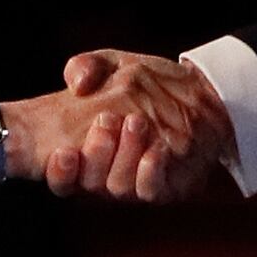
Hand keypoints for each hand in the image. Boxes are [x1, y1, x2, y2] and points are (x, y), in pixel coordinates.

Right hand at [40, 50, 233, 203]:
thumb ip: (87, 66)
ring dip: (124, 155)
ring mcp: (132, 184)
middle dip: (94, 154)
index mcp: (82, 152)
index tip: (64, 151)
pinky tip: (156, 148)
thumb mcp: (114, 65)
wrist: (199, 95)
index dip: (58, 170)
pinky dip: (150, 170)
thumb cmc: (147, 83)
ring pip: (117, 187)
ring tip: (136, 122)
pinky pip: (149, 190)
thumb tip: (77, 82)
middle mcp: (104, 174)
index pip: (59, 176)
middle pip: (88, 183)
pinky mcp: (162, 188)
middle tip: (106, 121)